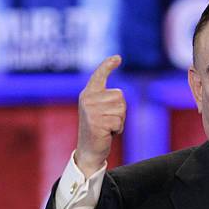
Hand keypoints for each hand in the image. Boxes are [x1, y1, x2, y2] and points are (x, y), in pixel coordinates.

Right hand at [76, 55, 124, 177]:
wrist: (89, 150)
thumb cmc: (98, 130)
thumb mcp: (100, 112)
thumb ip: (107, 100)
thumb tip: (120, 95)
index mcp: (88, 94)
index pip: (99, 75)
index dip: (108, 65)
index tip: (118, 58)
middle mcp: (88, 99)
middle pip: (120, 96)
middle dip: (120, 111)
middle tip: (108, 121)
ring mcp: (91, 110)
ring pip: (121, 109)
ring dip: (120, 121)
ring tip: (107, 127)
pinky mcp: (96, 122)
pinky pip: (119, 121)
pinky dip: (118, 129)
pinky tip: (107, 133)